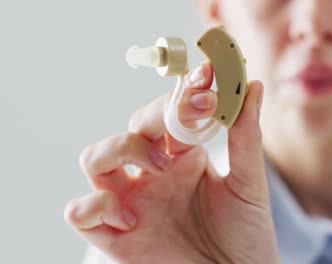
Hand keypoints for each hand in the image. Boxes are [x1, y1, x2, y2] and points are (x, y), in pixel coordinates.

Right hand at [64, 63, 279, 262]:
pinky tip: (132, 219)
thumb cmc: (246, 234)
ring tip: (159, 167)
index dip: (182, 93)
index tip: (205, 76)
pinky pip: (79, 212)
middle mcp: (151, 174)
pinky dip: (96, 207)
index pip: (169, 114)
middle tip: (190, 118)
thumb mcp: (249, 183)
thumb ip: (245, 136)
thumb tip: (251, 86)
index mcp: (182, 157)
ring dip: (119, 150)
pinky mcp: (113, 237)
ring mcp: (130, 202)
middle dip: (155, 116)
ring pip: (94, 158)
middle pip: (131, 128)